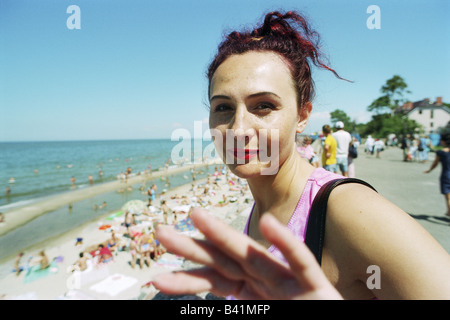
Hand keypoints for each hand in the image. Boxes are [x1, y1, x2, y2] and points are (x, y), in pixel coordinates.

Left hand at [153, 208, 341, 299]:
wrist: (332, 319)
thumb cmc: (298, 313)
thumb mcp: (260, 314)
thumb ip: (239, 309)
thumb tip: (204, 311)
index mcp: (250, 290)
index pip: (214, 281)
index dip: (186, 280)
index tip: (156, 279)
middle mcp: (264, 280)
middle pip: (224, 260)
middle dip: (193, 246)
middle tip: (160, 232)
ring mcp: (288, 280)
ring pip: (253, 255)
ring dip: (225, 235)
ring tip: (196, 215)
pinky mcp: (315, 284)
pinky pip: (299, 261)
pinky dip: (285, 243)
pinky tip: (268, 223)